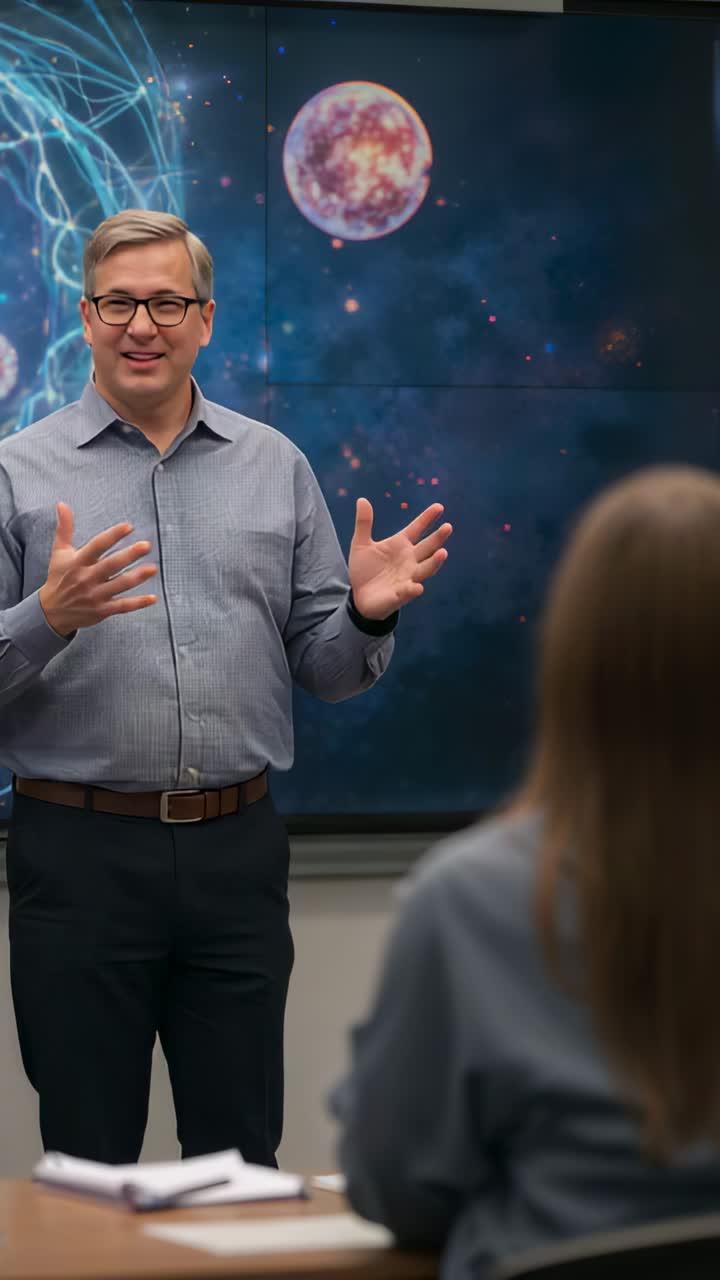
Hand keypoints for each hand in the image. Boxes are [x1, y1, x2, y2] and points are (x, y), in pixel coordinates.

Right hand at [38, 503, 157, 636]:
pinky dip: (138, 603)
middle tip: (146, 545)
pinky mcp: (103, 610)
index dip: (113, 535)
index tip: (128, 526)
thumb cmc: (59, 578)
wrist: (52, 612)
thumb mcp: (59, 552)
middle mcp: (87, 578)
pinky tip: (153, 598)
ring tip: (153, 568)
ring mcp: (96, 595)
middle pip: (111, 565)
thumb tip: (62, 504)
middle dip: (129, 555)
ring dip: (138, 577)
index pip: (97, 546)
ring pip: (120, 584)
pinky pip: (123, 606)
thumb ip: (64, 528)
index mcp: (78, 562)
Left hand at [349, 498, 451, 620]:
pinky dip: (413, 589)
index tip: (439, 506)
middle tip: (448, 527)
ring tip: (443, 553)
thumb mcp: (361, 544)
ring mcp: (408, 577)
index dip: (427, 518)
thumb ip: (364, 523)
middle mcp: (410, 560)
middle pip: (428, 547)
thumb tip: (362, 499)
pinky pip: (409, 591)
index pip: (417, 528)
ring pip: (426, 569)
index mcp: (401, 545)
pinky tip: (417, 587)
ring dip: (434, 562)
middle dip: (438, 538)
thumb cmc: (365, 570)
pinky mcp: (401, 594)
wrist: (359, 597)